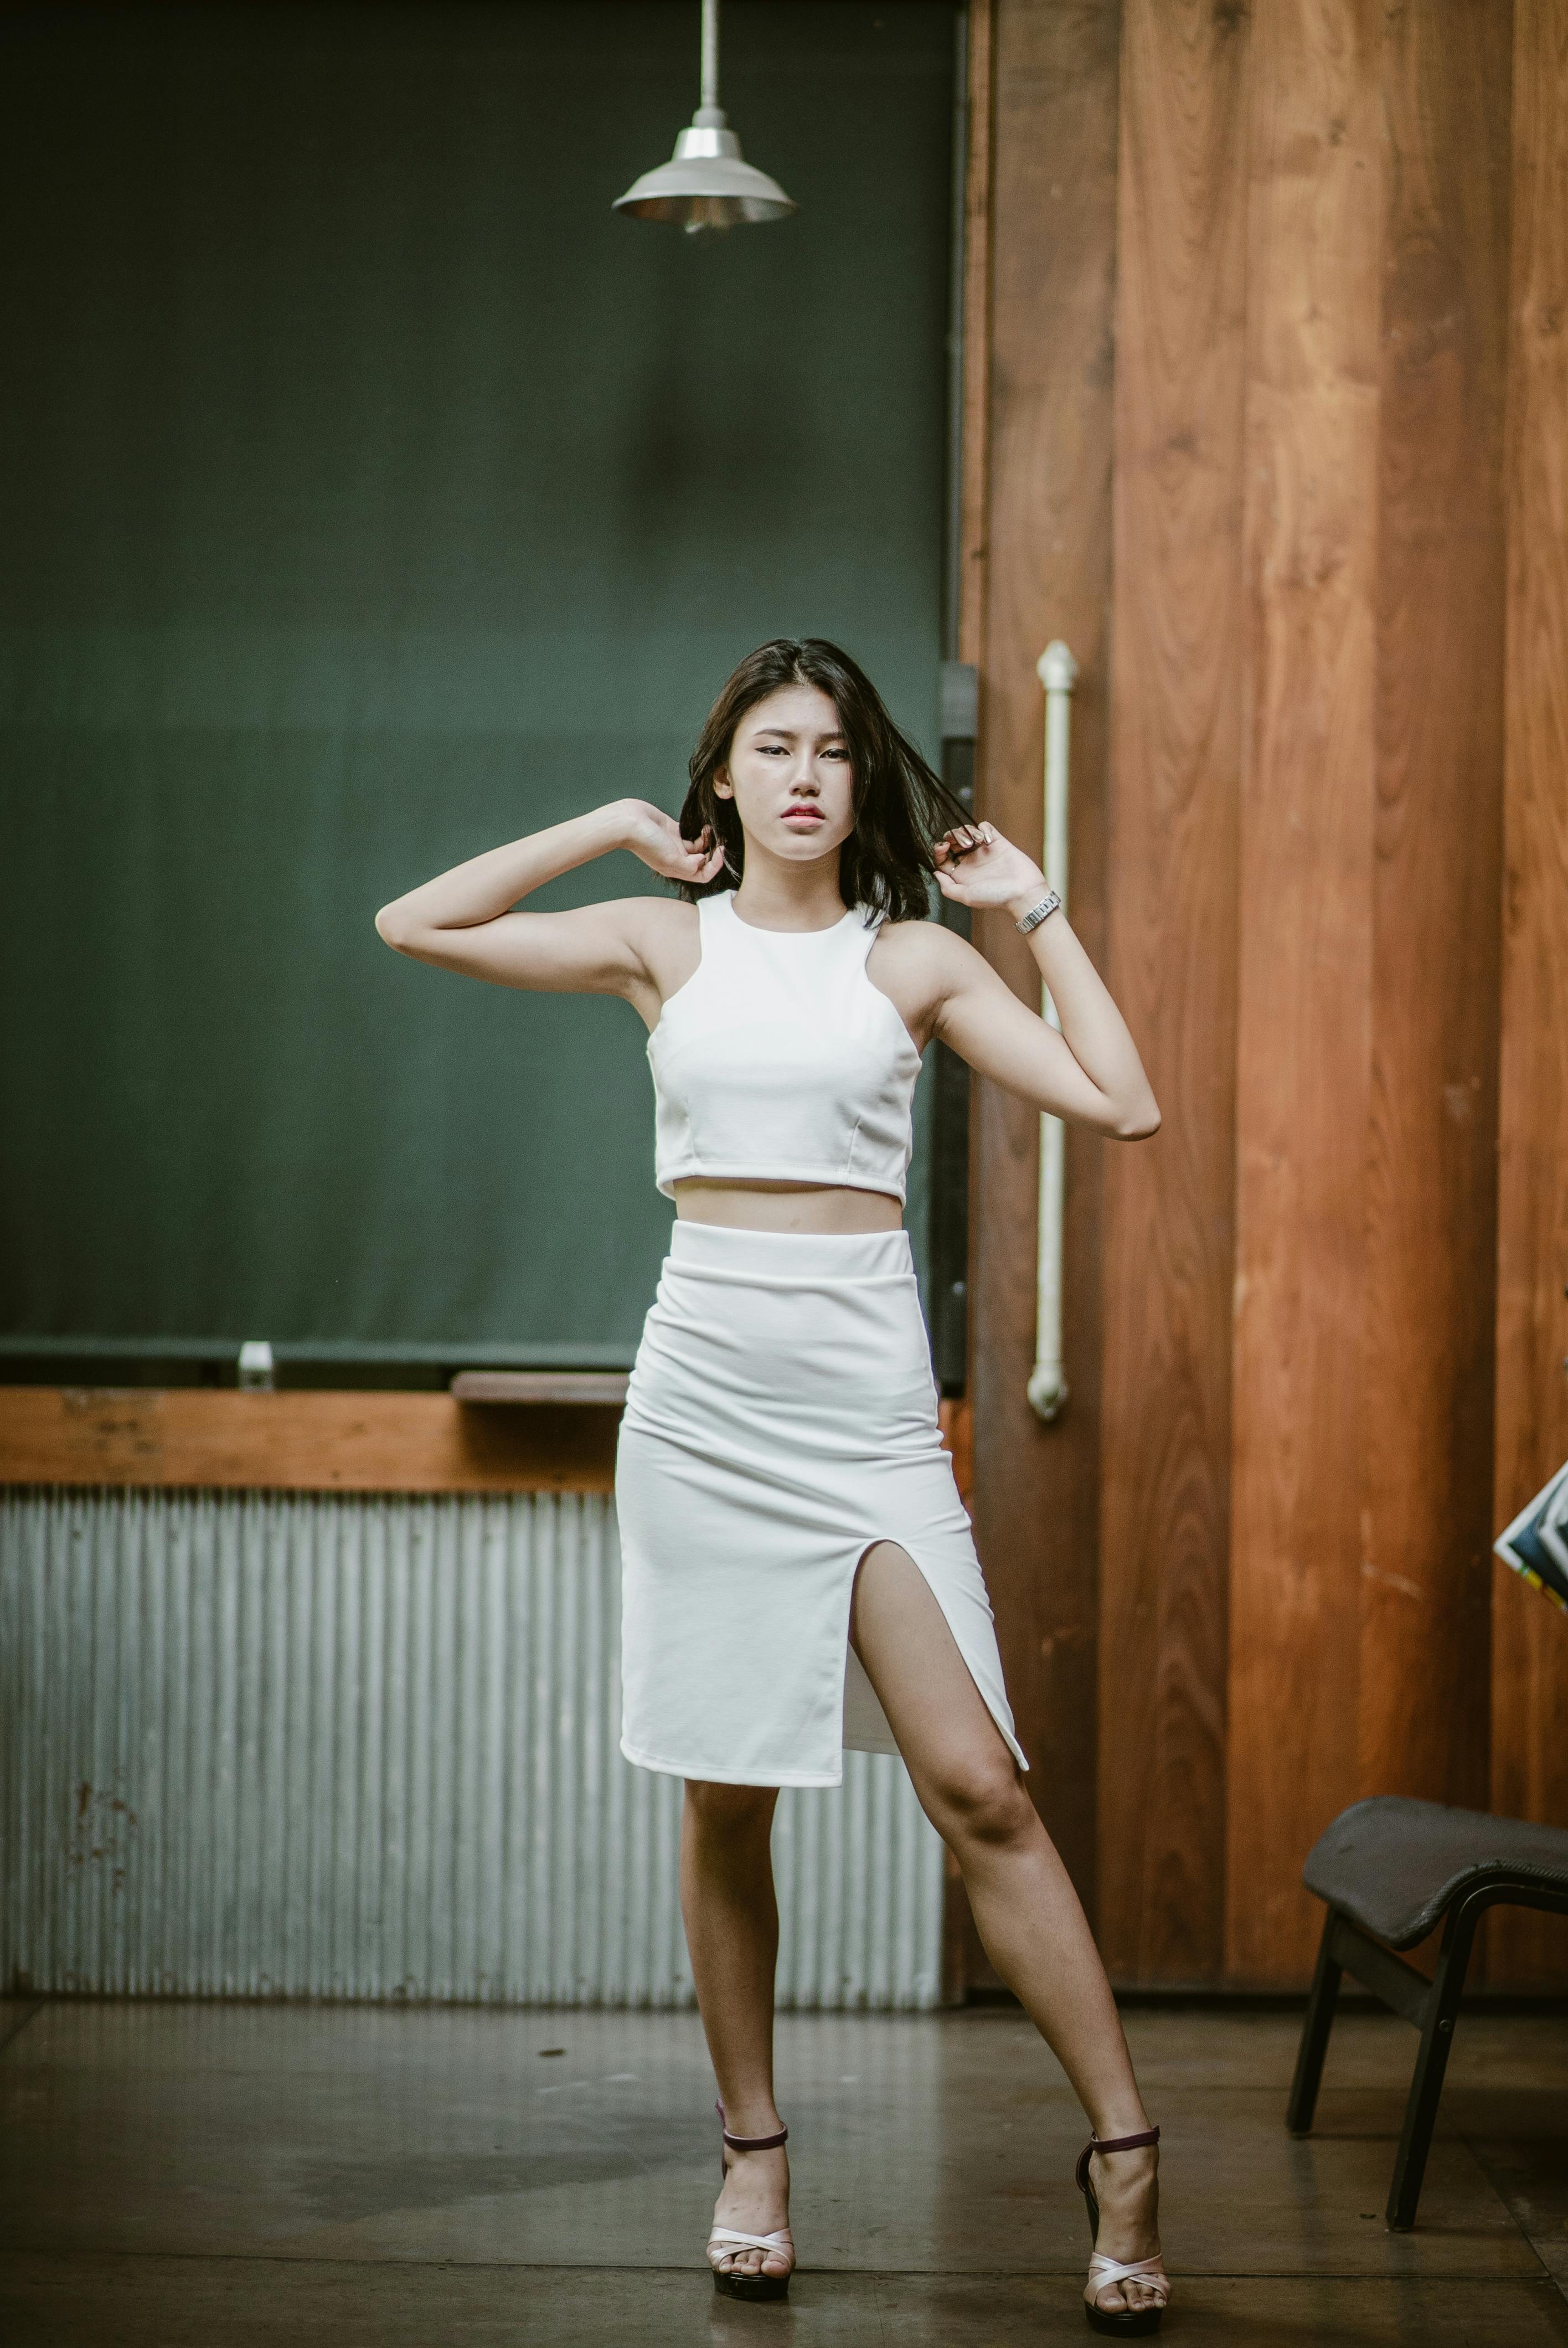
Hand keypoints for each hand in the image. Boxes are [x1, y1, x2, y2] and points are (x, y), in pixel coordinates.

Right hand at [616, 799, 726, 886]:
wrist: (629, 821)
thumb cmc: (646, 842)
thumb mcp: (670, 859)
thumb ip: (689, 865)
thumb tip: (702, 860)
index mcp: (676, 869)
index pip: (702, 875)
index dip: (714, 867)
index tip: (720, 852)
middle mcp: (676, 859)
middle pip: (702, 863)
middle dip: (713, 854)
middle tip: (720, 842)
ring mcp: (675, 845)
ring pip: (698, 848)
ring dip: (708, 841)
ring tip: (711, 831)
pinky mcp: (672, 831)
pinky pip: (691, 834)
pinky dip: (700, 832)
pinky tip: (704, 826)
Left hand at [932, 823, 1047, 917]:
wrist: (1024, 892)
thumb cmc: (996, 898)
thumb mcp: (966, 897)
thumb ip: (947, 887)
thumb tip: (935, 872)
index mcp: (961, 875)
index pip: (942, 858)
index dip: (938, 850)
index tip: (944, 847)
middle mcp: (971, 861)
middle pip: (952, 841)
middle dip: (952, 837)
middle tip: (963, 844)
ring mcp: (984, 851)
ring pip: (967, 831)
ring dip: (968, 832)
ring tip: (977, 843)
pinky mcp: (998, 842)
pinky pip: (985, 827)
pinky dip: (983, 829)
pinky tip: (988, 840)